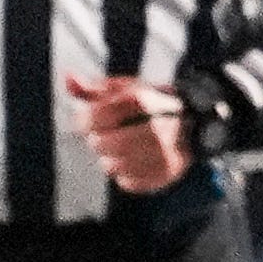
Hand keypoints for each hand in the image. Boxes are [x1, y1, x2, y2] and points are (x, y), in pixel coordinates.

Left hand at [67, 72, 191, 192]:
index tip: (89, 121)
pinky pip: (129, 183)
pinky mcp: (168, 173)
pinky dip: (124, 175)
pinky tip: (133, 162)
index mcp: (144, 101)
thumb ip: (93, 89)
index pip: (97, 115)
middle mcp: (158, 127)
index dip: (85, 120)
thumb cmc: (150, 105)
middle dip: (97, 140)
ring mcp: (166, 152)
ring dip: (109, 159)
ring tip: (120, 149)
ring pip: (113, 166)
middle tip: (107, 136)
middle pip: (102, 143)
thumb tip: (68, 78)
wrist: (194, 120)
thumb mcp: (124, 90)